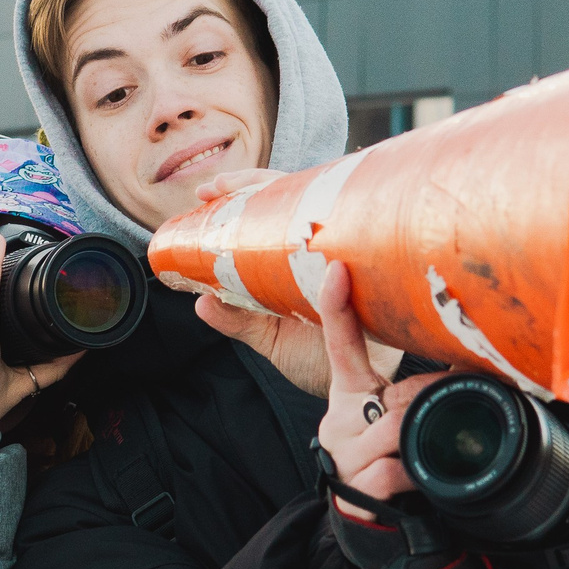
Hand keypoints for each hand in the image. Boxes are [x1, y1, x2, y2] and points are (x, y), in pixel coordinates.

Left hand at [189, 169, 399, 395]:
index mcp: (287, 264)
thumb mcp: (271, 340)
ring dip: (285, 191)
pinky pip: (355, 232)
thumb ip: (237, 321)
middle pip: (286, 197)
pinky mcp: (367, 266)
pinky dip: (337, 214)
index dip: (236, 198)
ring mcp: (342, 252)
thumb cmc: (321, 360)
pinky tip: (312, 209)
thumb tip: (201, 302)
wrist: (363, 384)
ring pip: (317, 202)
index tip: (206, 195)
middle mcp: (314, 251)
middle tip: (217, 187)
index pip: (262, 216)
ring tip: (250, 190)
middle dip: (249, 184)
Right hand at [313, 264, 449, 519]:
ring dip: (426, 436)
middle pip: (394, 394)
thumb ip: (417, 388)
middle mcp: (340, 418)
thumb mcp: (392, 411)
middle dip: (431, 399)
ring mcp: (344, 453)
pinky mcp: (355, 486)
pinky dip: (415, 473)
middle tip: (457, 403)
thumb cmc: (381, 450)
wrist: (361, 509)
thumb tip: (473, 359)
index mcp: (349, 390)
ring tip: (438, 446)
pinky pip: (392, 471)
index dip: (335, 305)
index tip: (337, 269)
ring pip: (394, 430)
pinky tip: (419, 477)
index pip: (339, 342)